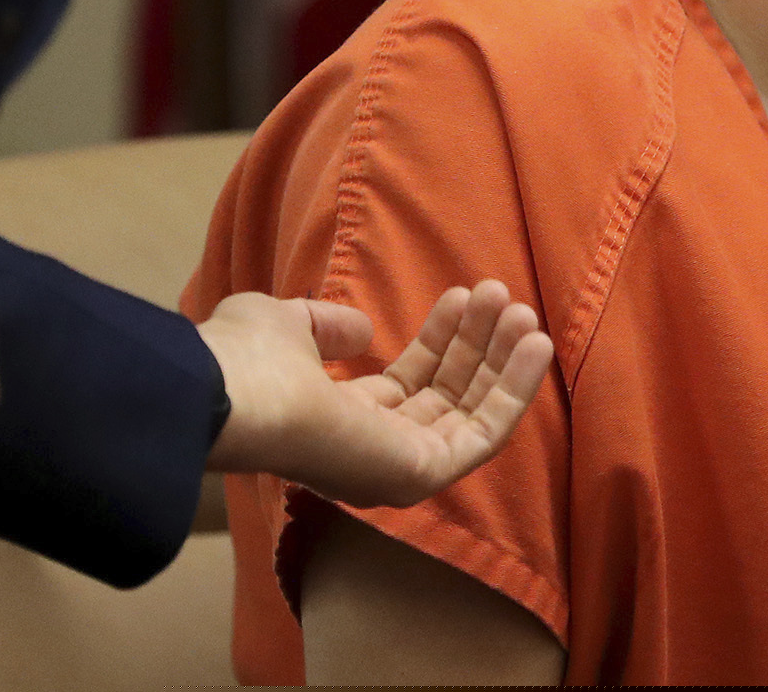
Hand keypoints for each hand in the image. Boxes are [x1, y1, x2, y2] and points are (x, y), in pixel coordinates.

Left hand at [197, 280, 554, 509]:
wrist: (232, 394)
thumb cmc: (246, 358)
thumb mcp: (287, 325)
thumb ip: (327, 327)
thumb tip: (362, 332)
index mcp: (339, 420)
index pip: (407, 383)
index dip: (440, 338)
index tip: (463, 294)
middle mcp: (372, 449)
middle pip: (444, 396)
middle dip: (477, 345)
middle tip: (503, 295)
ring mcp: (398, 467)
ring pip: (470, 413)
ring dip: (503, 362)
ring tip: (525, 312)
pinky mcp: (421, 474)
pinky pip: (484, 434)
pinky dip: (515, 390)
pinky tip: (535, 345)